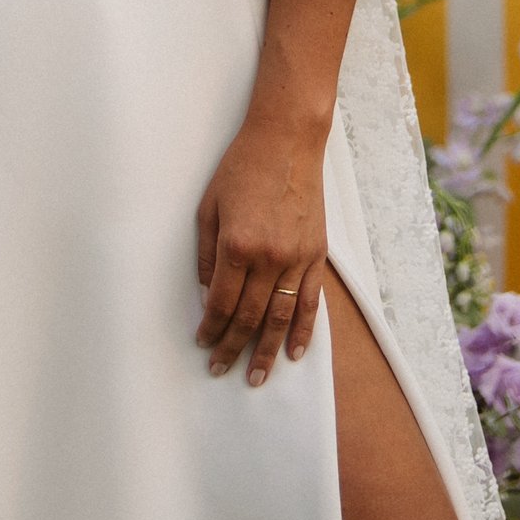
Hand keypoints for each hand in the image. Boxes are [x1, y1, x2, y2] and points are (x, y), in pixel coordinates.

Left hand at [196, 116, 328, 386]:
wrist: (286, 141)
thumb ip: (206, 254)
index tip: (203, 343)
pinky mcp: (316, 255)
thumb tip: (208, 296)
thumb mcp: (209, 206)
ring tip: (257, 378)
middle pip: (250, 317)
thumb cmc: (241, 168)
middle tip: (221, 370)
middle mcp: (268, 257)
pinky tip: (294, 352)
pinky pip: (309, 302)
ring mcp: (296, 258)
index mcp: (237, 245)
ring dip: (268, 351)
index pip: (222, 302)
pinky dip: (303, 331)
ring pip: (280, 318)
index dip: (211, 328)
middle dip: (234, 348)